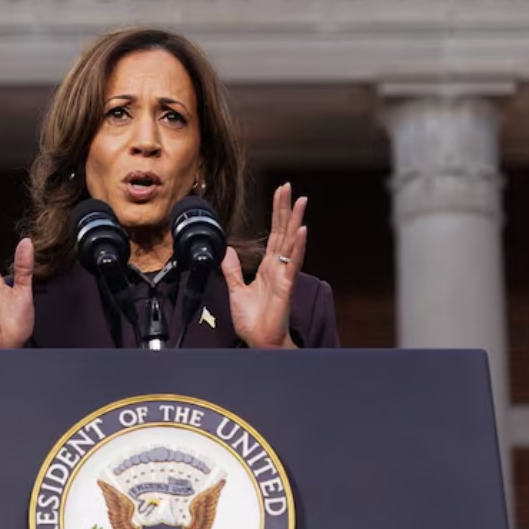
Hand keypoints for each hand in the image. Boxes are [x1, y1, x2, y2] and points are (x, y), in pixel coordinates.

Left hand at [221, 182, 306, 348]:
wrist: (258, 341)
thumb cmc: (253, 320)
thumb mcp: (236, 289)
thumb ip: (233, 269)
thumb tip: (228, 250)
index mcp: (269, 266)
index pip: (274, 233)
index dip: (276, 213)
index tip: (280, 193)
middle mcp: (279, 267)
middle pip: (283, 232)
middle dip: (285, 209)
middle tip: (289, 188)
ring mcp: (285, 274)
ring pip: (290, 242)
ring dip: (295, 221)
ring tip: (300, 201)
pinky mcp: (286, 285)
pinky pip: (293, 263)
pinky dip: (298, 246)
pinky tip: (301, 230)